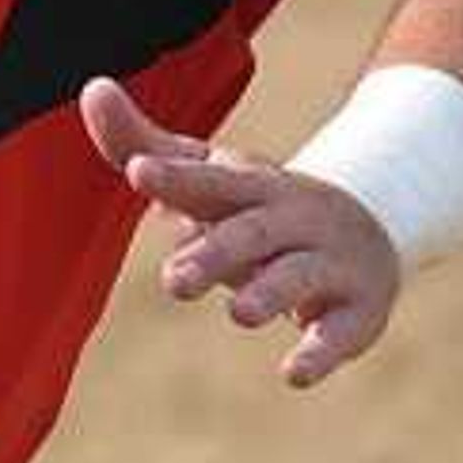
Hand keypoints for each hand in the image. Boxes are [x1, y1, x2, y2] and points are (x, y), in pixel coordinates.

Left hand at [77, 76, 401, 389]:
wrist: (370, 225)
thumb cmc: (258, 208)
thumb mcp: (208, 178)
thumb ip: (144, 144)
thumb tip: (92, 88)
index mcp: (251, 186)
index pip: (209, 179)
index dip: (176, 175)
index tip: (138, 170)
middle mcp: (293, 219)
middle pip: (252, 232)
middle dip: (215, 254)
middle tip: (173, 281)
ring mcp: (330, 262)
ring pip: (299, 276)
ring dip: (270, 294)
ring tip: (239, 313)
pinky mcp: (358, 308)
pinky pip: (342, 331)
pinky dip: (321, 351)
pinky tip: (294, 374)